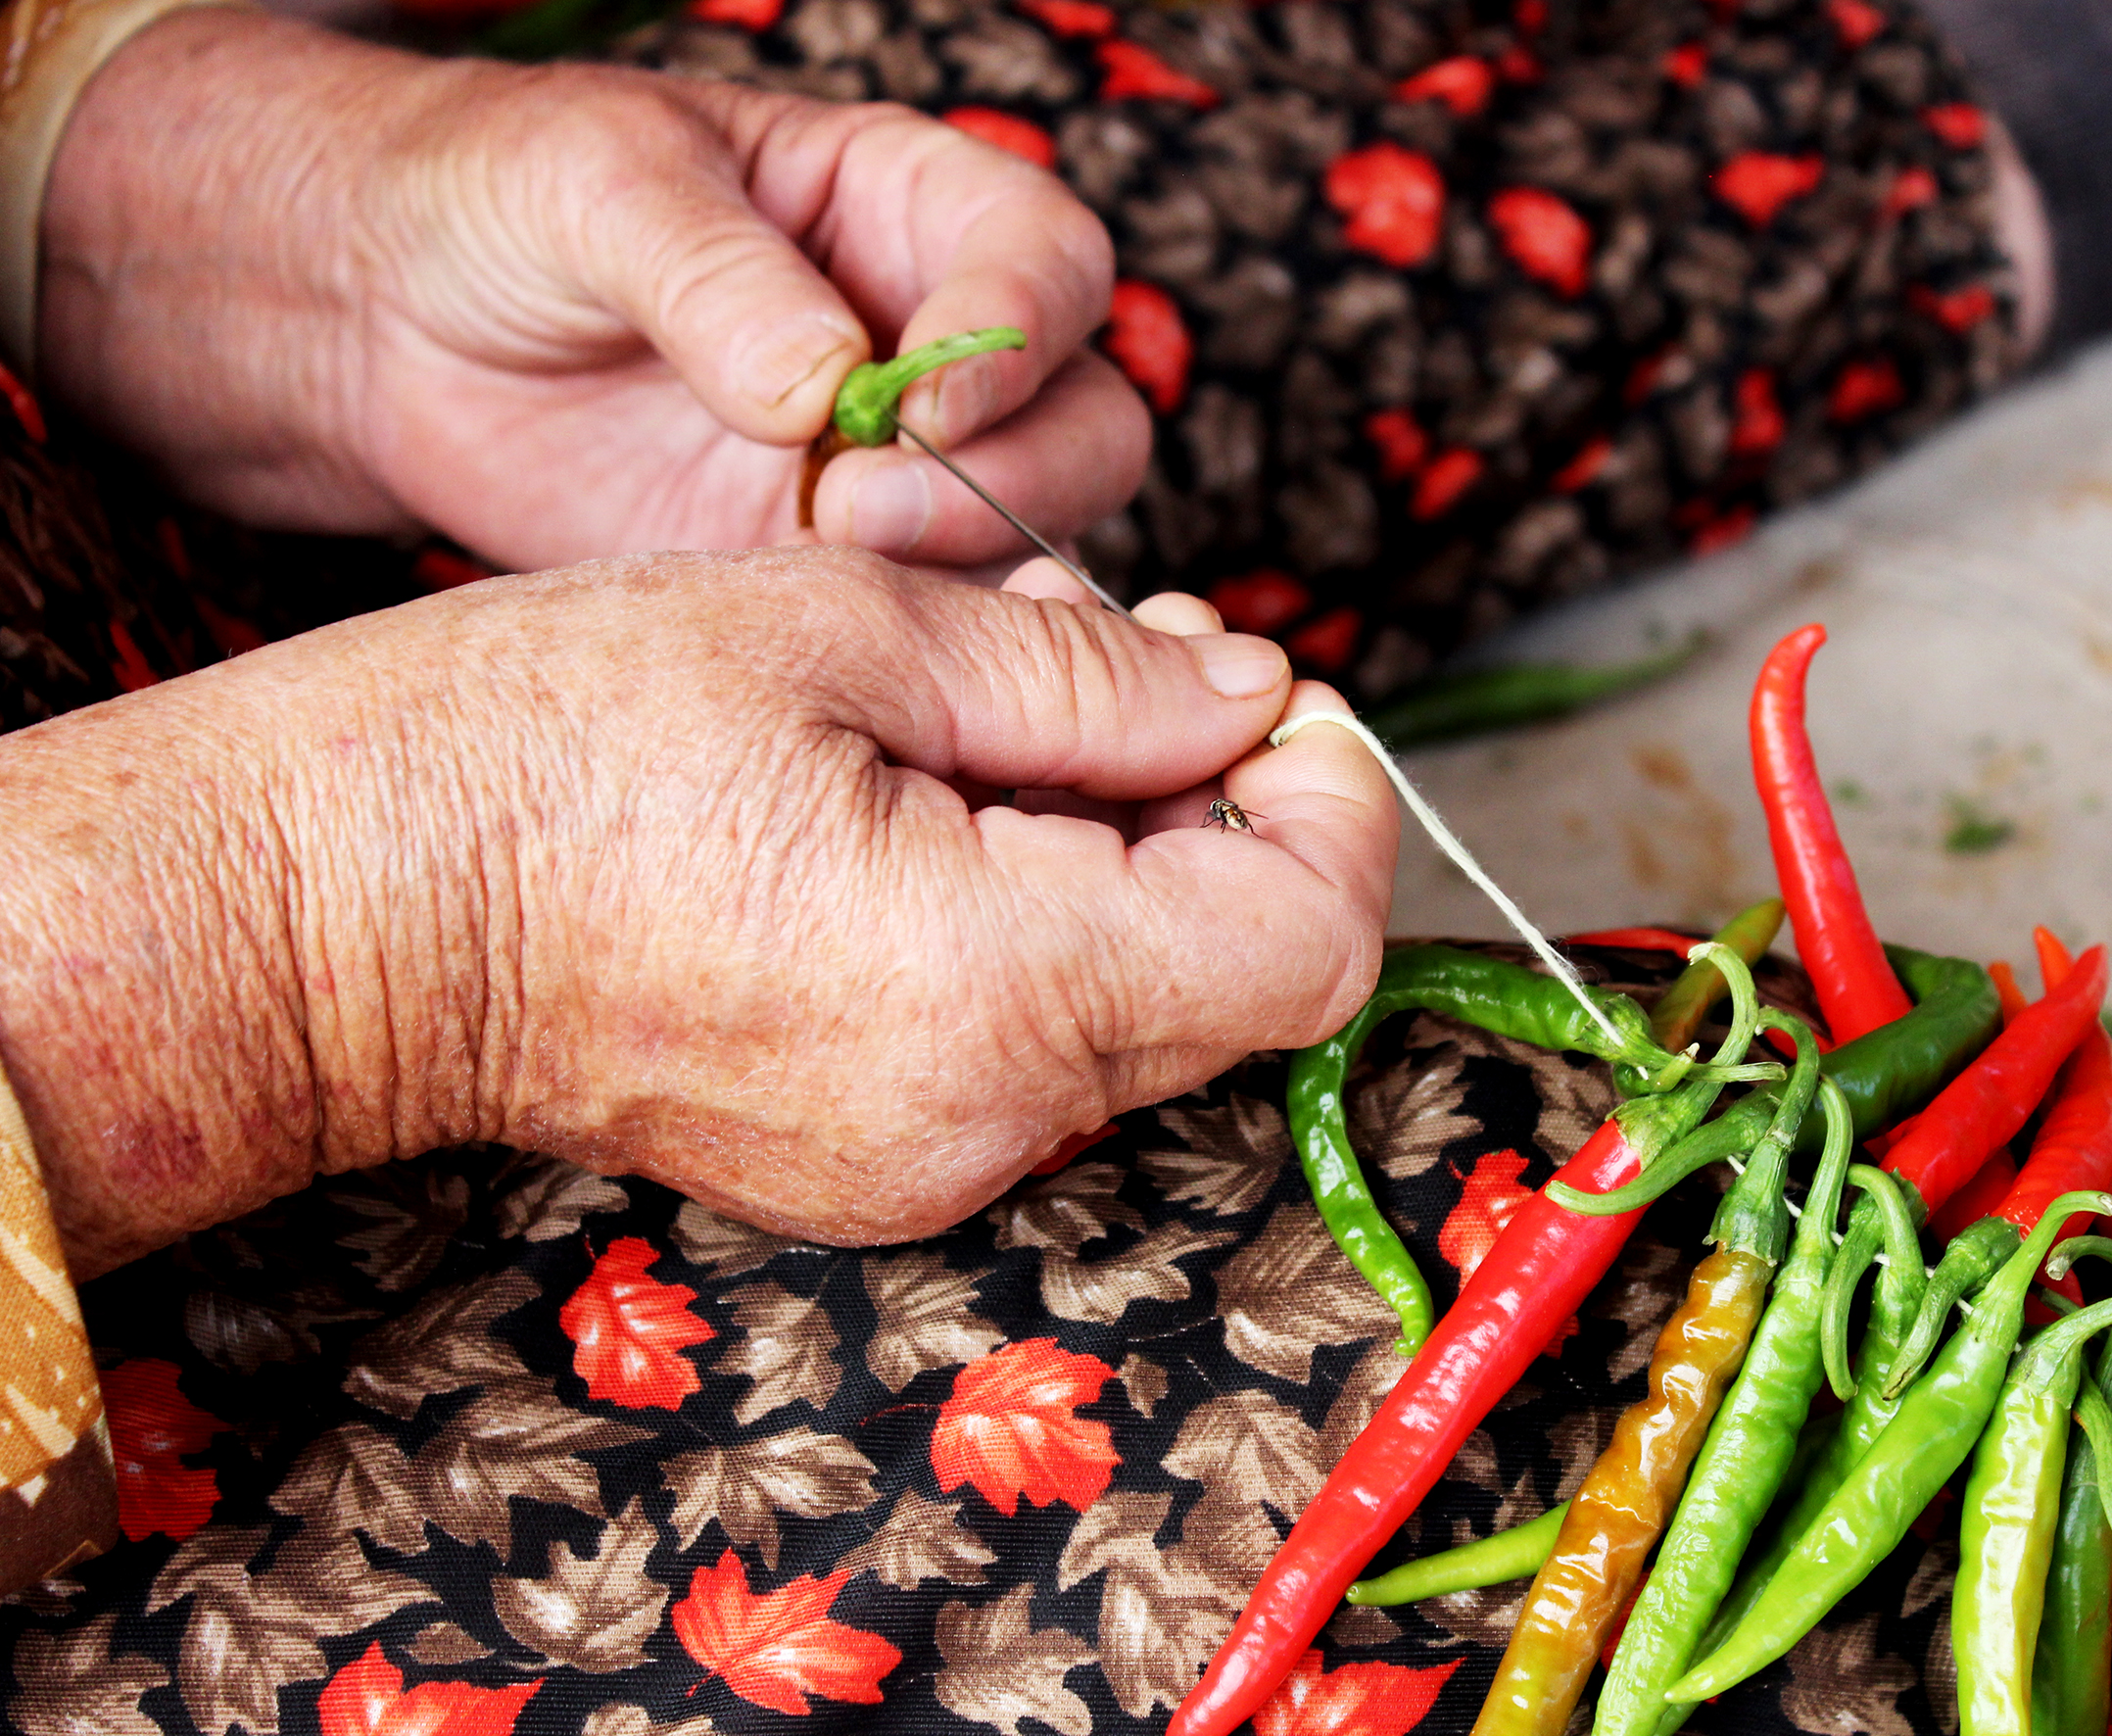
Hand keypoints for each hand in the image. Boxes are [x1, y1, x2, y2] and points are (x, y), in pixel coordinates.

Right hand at [0, 552, 1394, 1275]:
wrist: (332, 914)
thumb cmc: (545, 745)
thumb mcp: (845, 628)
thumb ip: (1096, 677)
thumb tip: (1249, 697)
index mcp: (1003, 989)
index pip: (1311, 947)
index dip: (1334, 803)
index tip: (1270, 693)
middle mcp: (987, 1120)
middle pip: (1239, 979)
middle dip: (1223, 798)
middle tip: (1114, 646)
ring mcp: (926, 1164)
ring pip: (1142, 1007)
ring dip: (1130, 844)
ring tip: (995, 697)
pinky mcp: (869, 1160)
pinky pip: (1036, 1044)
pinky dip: (1043, 916)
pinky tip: (938, 797)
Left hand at [39, 10, 1147, 572]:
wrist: (379, 327)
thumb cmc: (496, 201)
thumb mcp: (595, 187)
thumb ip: (719, 275)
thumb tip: (833, 383)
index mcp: (908, 211)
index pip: (1048, 269)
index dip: (1020, 337)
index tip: (923, 401)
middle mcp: (934, 348)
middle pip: (1083, 422)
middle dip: (1008, 475)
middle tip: (855, 506)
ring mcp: (894, 473)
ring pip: (1031, 539)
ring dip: (965, 565)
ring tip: (821, 557)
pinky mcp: (832, 578)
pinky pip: (930, 628)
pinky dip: (919, 649)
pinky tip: (838, 648)